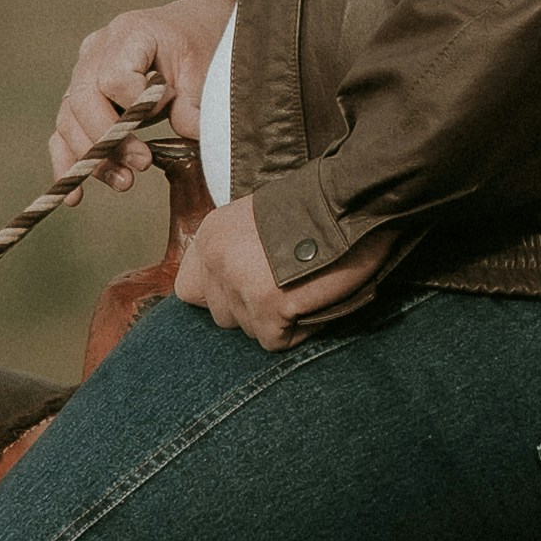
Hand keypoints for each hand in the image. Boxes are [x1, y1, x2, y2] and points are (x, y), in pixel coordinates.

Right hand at [50, 0, 234, 191]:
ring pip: (69, 120)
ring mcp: (83, 74)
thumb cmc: (198, 46)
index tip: (164, 110)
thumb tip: (190, 136)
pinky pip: (64, 132)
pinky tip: (76, 197)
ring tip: (125, 183)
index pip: (112, 77)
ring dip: (93, 158)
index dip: (134, 103)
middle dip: (108, 141)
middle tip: (142, 165)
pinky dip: (68, 163)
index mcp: (128, 34)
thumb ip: (193, 103)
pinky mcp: (80, 98)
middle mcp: (96, 51)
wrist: (190, 29)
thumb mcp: (203, 69)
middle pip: (82, 101)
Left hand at [176, 191, 387, 352]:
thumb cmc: (319, 207)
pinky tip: (316, 303)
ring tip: (307, 290)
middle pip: (222, 315)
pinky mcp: (267, 305)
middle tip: (288, 289)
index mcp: (212, 234)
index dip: (223, 297)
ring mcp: (239, 283)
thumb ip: (240, 251)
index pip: (190, 290)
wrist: (350, 200)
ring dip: (280, 319)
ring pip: (250, 329)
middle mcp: (216, 258)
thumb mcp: (260, 219)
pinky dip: (299, 329)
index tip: (252, 290)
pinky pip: (275, 340)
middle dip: (255, 310)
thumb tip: (241, 287)